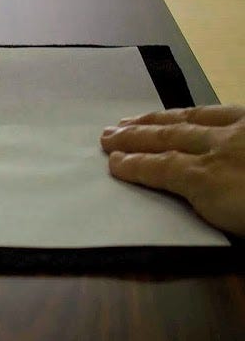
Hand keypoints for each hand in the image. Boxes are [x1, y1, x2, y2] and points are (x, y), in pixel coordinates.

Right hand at [101, 105, 244, 235]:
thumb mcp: (233, 230)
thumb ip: (205, 215)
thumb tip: (184, 209)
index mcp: (210, 178)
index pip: (164, 167)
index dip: (136, 165)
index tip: (113, 162)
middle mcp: (220, 148)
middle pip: (170, 138)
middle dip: (136, 137)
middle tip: (108, 134)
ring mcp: (239, 132)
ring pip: (190, 119)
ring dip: (157, 120)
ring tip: (131, 120)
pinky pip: (219, 111)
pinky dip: (196, 111)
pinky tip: (186, 112)